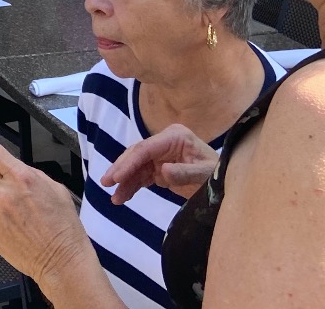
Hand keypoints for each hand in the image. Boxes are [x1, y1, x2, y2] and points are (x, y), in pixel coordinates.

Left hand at [0, 117, 90, 280]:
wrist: (62, 262)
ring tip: (23, 216)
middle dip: (0, 178)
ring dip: (1, 200)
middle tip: (19, 194)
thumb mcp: (56, 189)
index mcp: (21, 178)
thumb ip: (31, 174)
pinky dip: (0, 218)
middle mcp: (3, 193)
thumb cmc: (63, 227)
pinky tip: (17, 227)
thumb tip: (16, 171)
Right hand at [101, 123, 217, 202]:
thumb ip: (184, 172)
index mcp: (175, 136)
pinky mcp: (159, 168)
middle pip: (136, 154)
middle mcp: (164, 142)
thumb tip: (162, 170)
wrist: (228, 184)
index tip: (116, 177)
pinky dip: (131, 186)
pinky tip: (122, 197)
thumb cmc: (220, 175)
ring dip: (124, 181)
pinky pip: (141, 176)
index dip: (129, 162)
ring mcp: (161, 155)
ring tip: (114, 198)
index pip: (146, 148)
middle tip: (106, 182)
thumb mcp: (206, 175)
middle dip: (120, 169)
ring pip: (135, 166)